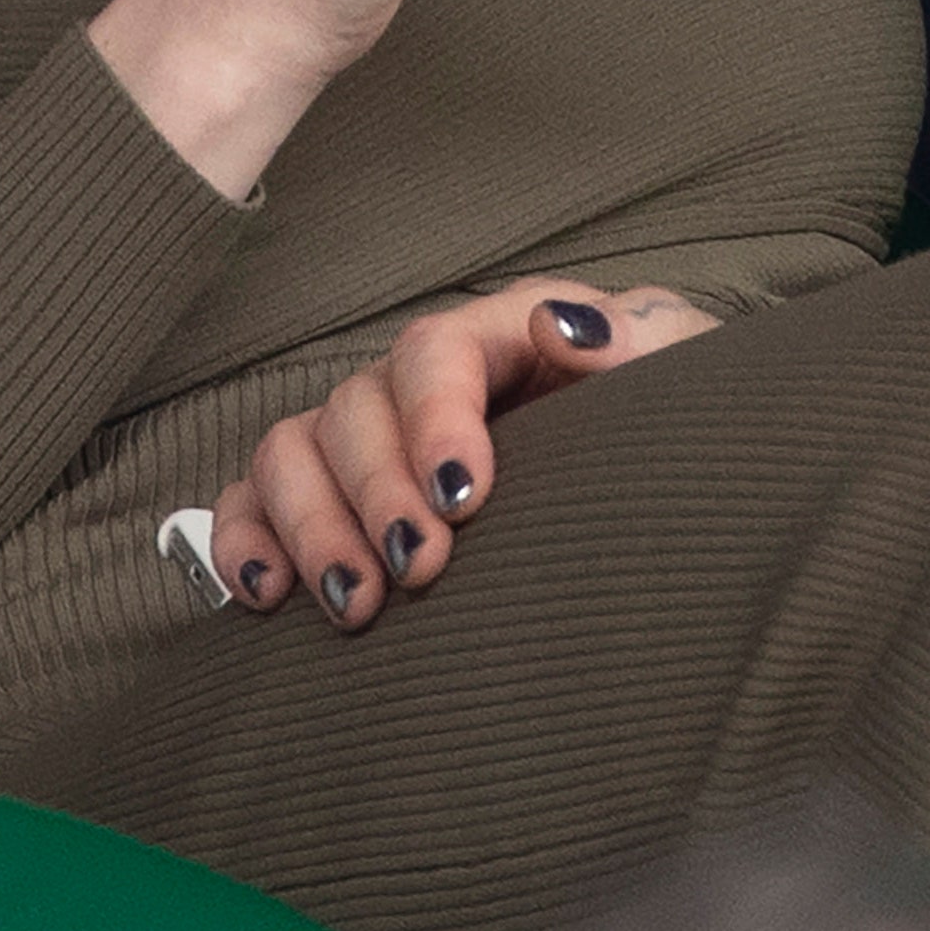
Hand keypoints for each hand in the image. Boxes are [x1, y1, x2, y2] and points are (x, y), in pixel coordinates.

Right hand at [208, 276, 718, 626]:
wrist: (666, 488)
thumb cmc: (672, 421)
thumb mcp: (682, 369)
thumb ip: (638, 340)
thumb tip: (565, 325)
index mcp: (502, 333)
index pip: (434, 352)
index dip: (433, 420)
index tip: (463, 498)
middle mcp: (424, 381)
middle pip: (355, 408)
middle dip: (376, 494)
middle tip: (421, 570)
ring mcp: (373, 438)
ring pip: (293, 451)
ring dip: (312, 529)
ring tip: (357, 604)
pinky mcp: (336, 498)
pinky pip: (257, 500)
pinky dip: (247, 540)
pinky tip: (269, 596)